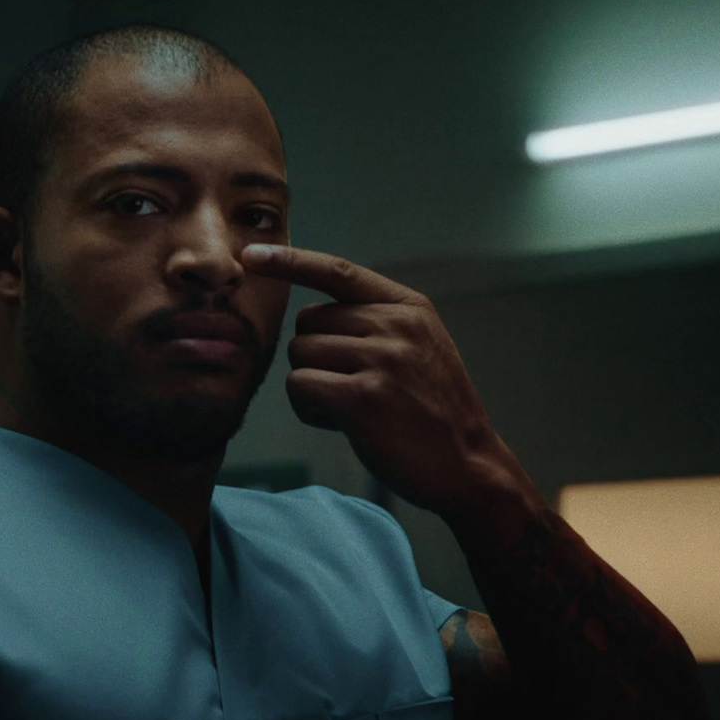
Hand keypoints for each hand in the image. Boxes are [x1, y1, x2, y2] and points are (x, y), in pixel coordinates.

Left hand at [241, 244, 533, 519]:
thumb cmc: (431, 411)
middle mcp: (396, 324)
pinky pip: (300, 386)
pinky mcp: (363, 396)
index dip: (290, 260)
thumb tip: (307, 316)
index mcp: (409, 307)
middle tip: (352, 390)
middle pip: (308, 322)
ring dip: (312, 387)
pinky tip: (341, 424)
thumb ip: (375, 323)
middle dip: (315, 358)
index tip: (251, 254)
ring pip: (300, 355)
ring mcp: (381, 358)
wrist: (468, 465)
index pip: (337, 271)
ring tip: (352, 409)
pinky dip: (308, 409)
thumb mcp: (418, 348)